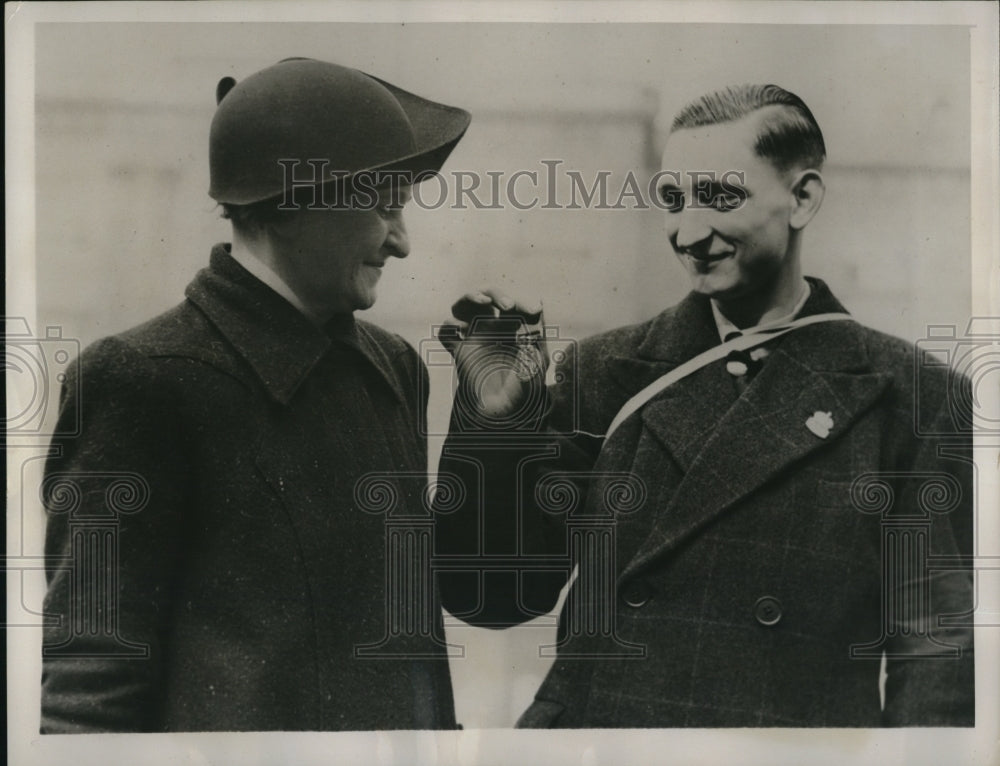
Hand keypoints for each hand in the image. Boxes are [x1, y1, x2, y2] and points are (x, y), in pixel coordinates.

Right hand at [437, 289, 546, 418]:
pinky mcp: (458, 349)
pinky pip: (446, 330)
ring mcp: (473, 335)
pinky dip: (452, 325)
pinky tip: (464, 330)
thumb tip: (538, 308)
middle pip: (487, 295)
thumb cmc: (527, 385)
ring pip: (463, 304)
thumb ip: (538, 333)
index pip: (513, 301)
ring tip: (484, 302)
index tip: (533, 311)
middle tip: (509, 306)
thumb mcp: (539, 360)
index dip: (522, 300)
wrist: (507, 409)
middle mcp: (491, 326)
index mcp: (512, 325)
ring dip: (472, 296)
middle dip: (497, 294)